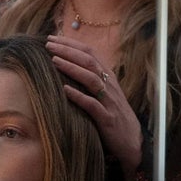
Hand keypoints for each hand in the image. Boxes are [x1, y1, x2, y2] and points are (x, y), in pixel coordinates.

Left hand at [46, 35, 141, 175]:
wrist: (132, 142)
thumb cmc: (112, 115)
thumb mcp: (103, 94)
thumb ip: (89, 79)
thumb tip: (66, 64)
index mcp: (107, 78)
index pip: (90, 53)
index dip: (71, 44)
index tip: (52, 38)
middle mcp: (109, 86)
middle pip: (89, 62)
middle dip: (68, 51)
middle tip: (48, 44)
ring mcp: (109, 102)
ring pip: (91, 79)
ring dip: (72, 68)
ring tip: (53, 60)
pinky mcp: (107, 119)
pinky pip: (92, 105)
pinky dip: (79, 96)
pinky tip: (65, 89)